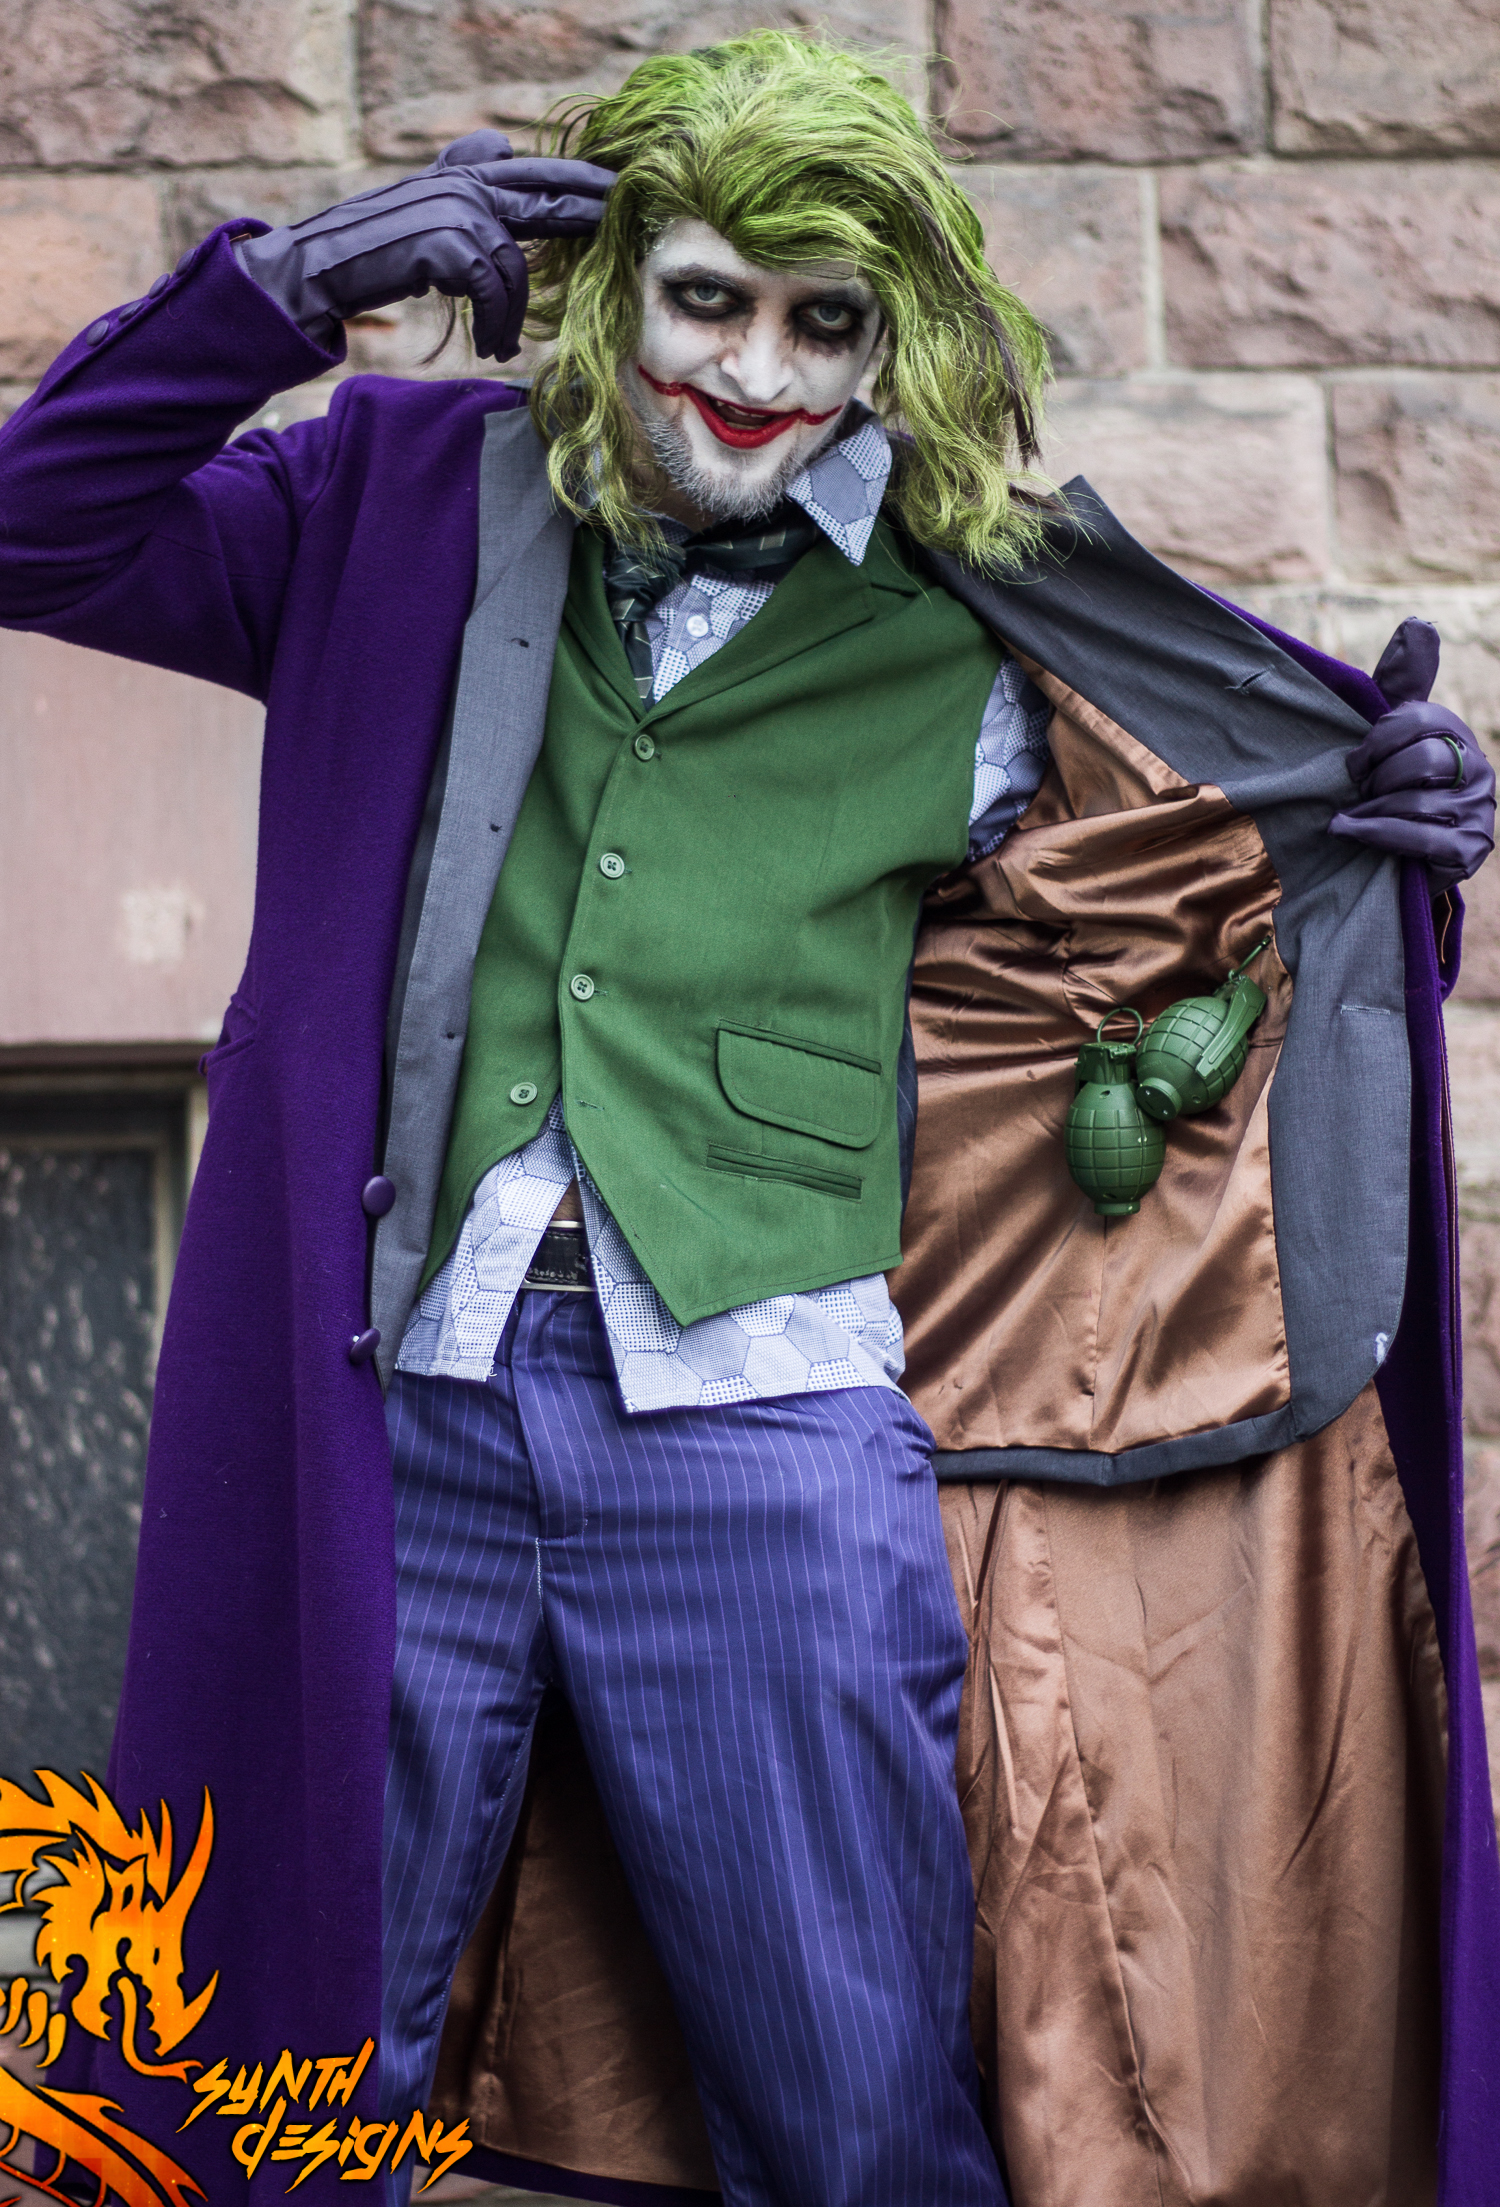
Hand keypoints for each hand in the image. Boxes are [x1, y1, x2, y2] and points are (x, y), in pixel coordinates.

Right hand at [236, 130, 614, 361]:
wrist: (319, 269)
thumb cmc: (372, 251)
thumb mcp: (423, 209)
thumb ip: (462, 182)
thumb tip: (501, 145)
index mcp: (460, 174)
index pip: (531, 168)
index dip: (576, 180)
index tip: (614, 191)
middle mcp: (463, 183)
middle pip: (544, 199)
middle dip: (584, 215)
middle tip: (617, 228)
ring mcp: (458, 210)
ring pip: (515, 270)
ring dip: (511, 317)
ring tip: (500, 345)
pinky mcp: (450, 244)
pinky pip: (494, 291)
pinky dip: (495, 325)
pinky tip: (488, 346)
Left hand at [1328, 617, 1494, 891]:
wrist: (1394, 855)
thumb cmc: (1389, 786)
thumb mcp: (1392, 734)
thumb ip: (1401, 683)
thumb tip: (1419, 624)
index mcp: (1458, 733)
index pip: (1418, 719)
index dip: (1377, 741)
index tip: (1353, 763)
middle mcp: (1480, 769)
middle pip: (1421, 761)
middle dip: (1377, 780)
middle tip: (1359, 793)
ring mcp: (1478, 812)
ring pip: (1417, 802)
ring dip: (1372, 811)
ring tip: (1353, 817)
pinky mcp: (1469, 850)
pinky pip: (1418, 837)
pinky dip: (1376, 834)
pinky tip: (1348, 832)